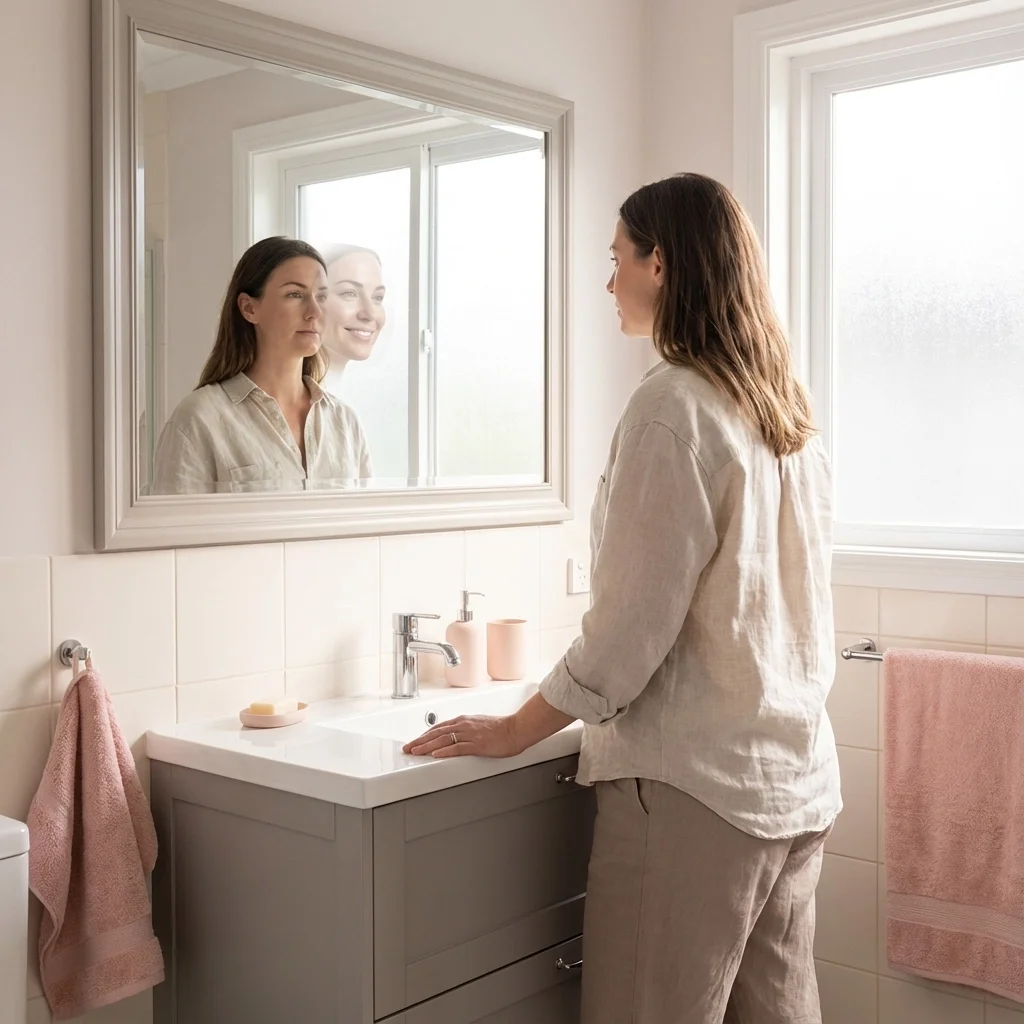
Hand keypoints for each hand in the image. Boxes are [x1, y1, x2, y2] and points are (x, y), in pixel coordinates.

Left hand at [402, 714, 524, 758]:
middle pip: (436, 733)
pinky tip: (435, 755)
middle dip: (420, 741)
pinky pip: (458, 748)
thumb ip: (466, 728)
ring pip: (443, 740)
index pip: (439, 728)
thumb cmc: (501, 728)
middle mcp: (463, 725)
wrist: (516, 729)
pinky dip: (445, 751)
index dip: (424, 735)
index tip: (414, 741)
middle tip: (407, 748)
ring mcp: (469, 735)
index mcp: (463, 720)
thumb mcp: (479, 724)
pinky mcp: (477, 745)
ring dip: (427, 746)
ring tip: (415, 752)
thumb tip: (455, 735)